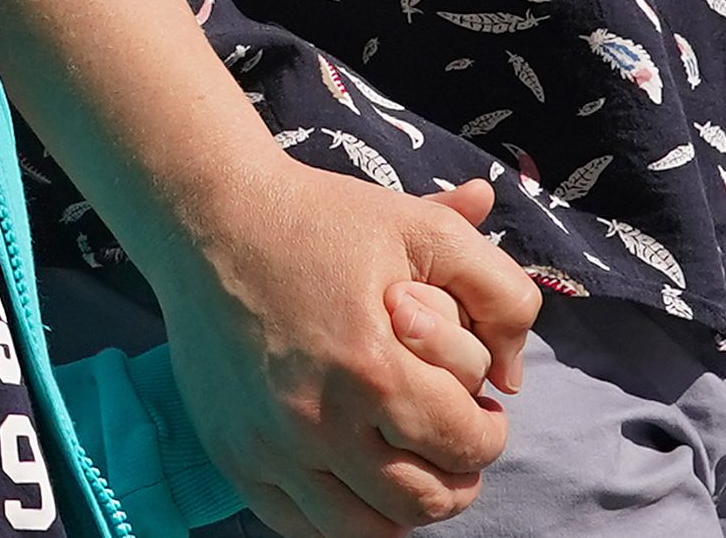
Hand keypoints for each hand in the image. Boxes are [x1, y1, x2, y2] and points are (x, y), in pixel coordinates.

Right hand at [166, 163, 542, 537]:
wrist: (210, 219)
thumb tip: (515, 376)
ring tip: (411, 467)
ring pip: (365, 529)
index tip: (483, 413)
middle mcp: (317, 419)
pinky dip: (341, 518)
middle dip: (458, 478)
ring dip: (405, 508)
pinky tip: (356, 479)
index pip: (464, 445)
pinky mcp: (234, 456)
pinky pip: (300, 526)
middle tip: (453, 444)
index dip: (489, 433)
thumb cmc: (323, 221)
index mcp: (372, 367)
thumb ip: (499, 294)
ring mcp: (270, 446)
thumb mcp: (427, 231)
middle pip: (421, 501)